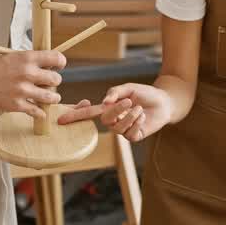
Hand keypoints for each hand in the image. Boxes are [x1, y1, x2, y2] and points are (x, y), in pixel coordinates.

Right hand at [0, 50, 65, 118]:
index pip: (56, 58)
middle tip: (49, 83)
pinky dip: (40, 112)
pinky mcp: (17, 105)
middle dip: (54, 81)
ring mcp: (23, 91)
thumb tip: (45, 66)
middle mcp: (28, 73)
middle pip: (56, 79)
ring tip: (50, 97)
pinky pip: (38, 111)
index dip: (60, 63)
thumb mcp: (10, 57)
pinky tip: (38, 111)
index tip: (58, 66)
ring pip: (52, 96)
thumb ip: (28, 62)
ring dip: (52, 97)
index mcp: (27, 58)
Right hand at [57, 83, 171, 141]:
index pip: (88, 113)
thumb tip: (104, 102)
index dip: (75, 116)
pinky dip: (137, 123)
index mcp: (108, 108)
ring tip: (139, 109)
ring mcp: (124, 130)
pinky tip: (143, 117)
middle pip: (105, 120)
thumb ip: (115, 92)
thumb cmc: (145, 93)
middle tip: (129, 101)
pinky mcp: (134, 136)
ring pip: (118, 128)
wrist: (165, 101)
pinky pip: (130, 134)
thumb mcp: (129, 88)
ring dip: (130, 116)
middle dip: (116, 111)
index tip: (60, 119)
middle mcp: (114, 120)